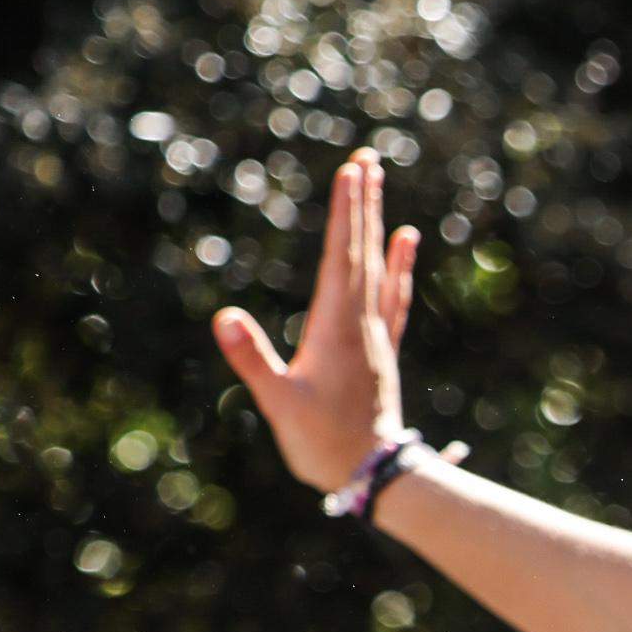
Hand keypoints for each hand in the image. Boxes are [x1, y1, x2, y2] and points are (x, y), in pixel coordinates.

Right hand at [211, 150, 417, 494]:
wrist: (371, 474)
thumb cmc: (321, 442)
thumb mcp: (279, 403)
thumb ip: (252, 359)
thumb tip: (225, 317)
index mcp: (338, 329)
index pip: (344, 259)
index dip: (347, 215)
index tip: (352, 173)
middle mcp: (363, 324)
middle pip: (365, 252)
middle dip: (364, 205)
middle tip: (366, 157)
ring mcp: (376, 335)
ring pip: (379, 268)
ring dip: (377, 224)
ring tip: (379, 183)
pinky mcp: (381, 348)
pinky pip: (393, 296)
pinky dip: (398, 265)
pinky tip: (406, 240)